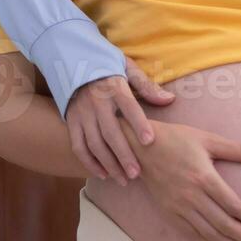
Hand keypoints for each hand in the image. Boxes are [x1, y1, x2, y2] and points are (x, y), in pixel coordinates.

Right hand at [64, 58, 174, 185]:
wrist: (72, 61)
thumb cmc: (107, 67)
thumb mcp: (127, 68)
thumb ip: (146, 85)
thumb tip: (169, 99)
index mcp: (114, 87)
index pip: (128, 106)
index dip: (138, 123)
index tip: (149, 141)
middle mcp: (96, 101)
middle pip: (110, 132)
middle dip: (123, 155)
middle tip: (137, 174)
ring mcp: (82, 113)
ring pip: (94, 143)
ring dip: (108, 164)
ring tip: (123, 179)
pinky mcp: (71, 121)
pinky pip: (78, 146)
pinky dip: (89, 162)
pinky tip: (103, 174)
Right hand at [119, 118, 240, 240]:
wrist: (141, 146)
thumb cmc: (176, 139)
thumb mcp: (207, 139)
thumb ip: (238, 150)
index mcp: (204, 178)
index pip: (233, 205)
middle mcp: (192, 196)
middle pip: (224, 225)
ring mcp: (179, 207)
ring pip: (210, 234)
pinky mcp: (169, 213)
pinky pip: (192, 235)